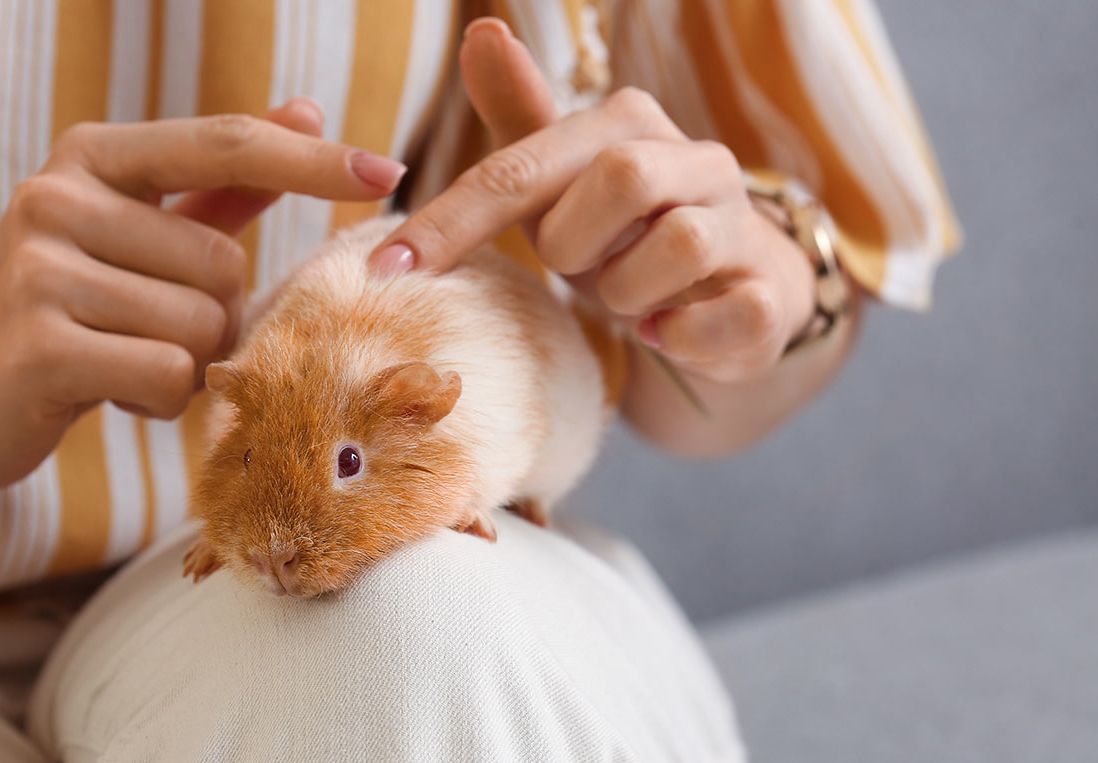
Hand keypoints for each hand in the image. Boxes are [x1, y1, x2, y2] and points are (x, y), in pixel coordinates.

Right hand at [0, 99, 405, 490]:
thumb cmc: (58, 313)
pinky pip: (165, 376)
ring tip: (118, 362)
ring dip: (181, 365)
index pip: (226, 143)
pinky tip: (103, 394)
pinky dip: (155, 401)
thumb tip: (306, 108)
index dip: (311, 160)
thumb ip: (219, 183)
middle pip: (223, 264)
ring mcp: (41, 268)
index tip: (387, 171)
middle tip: (148, 336)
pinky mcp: (39, 343)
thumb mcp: (131, 237)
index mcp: (92, 157)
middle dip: (212, 320)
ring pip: (199, 327)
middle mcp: (58, 195)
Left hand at [368, 18, 815, 384]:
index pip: (523, 165)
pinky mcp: (767, 293)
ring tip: (628, 299)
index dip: (452, 220)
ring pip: (675, 245)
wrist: (729, 291)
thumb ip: (519, 119)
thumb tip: (481, 32)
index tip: (390, 268)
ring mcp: (739, 224)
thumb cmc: (623, 233)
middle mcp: (695, 159)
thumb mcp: (559, 183)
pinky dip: (680, 336)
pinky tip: (666, 331)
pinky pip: (721, 316)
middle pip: (620, 177)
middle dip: (574, 240)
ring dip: (627, 292)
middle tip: (575, 266)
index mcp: (628, 124)